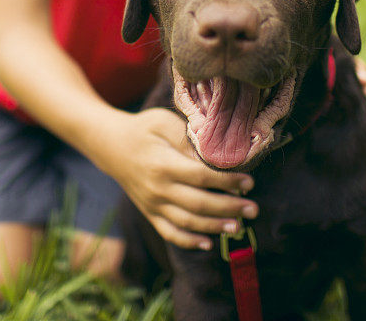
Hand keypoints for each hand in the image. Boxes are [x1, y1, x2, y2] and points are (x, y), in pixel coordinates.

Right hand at [104, 108, 258, 250]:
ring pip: (187, 223)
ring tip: (238, 226)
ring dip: (214, 227)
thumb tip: (213, 159)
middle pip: (198, 204)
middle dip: (229, 208)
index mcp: (163, 164)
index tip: (249, 182)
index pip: (201, 177)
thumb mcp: (164, 123)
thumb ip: (187, 141)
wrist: (111, 146)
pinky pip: (170, 233)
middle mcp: (158, 188)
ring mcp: (152, 204)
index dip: (227, 182)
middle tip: (253, 208)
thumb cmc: (143, 129)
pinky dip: (189, 241)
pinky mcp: (149, 212)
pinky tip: (208, 243)